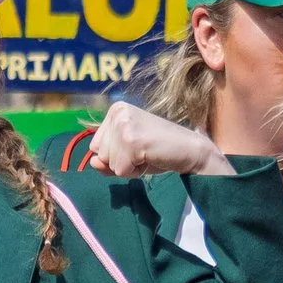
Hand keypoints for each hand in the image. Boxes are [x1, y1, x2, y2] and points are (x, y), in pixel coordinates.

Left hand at [81, 101, 228, 177]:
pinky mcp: (132, 140)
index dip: (115, 154)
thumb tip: (93, 162)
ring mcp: (124, 125)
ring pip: (109, 163)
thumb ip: (105, 161)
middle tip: (143, 151)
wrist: (189, 149)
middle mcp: (118, 112)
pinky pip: (121, 170)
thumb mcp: (126, 154)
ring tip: (147, 154)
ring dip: (128, 167)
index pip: (95, 146)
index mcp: (115, 110)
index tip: (136, 147)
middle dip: (121, 161)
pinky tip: (149, 158)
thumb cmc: (158, 151)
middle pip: (100, 154)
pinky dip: (135, 172)